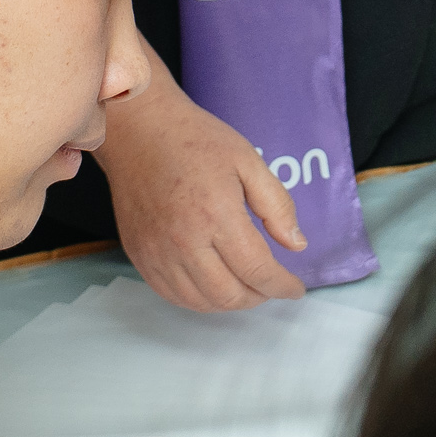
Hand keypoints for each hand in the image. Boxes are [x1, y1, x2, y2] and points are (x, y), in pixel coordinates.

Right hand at [99, 75, 307, 309]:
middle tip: (271, 285)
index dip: (282, 286)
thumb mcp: (248, 162)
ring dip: (230, 303)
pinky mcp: (139, 255)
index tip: (295, 289)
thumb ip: (277, 205)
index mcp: (217, 215)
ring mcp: (157, 252)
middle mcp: (184, 241)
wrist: (138, 133)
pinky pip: (171, 294)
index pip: (257, 270)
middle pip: (229, 295)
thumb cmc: (195, 141)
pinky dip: (198, 300)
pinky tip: (213, 286)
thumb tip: (297, 245)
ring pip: (200, 302)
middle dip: (259, 297)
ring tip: (245, 287)